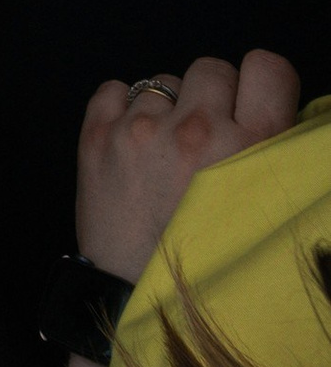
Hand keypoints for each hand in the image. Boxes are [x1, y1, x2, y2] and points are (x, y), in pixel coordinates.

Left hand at [76, 50, 298, 283]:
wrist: (141, 300)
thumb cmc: (209, 259)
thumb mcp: (263, 207)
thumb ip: (268, 151)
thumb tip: (266, 109)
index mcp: (251, 146)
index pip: (268, 66)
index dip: (260, 84)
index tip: (251, 104)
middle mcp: (198, 130)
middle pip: (211, 68)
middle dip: (210, 98)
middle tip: (204, 140)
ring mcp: (143, 130)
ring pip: (161, 81)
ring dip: (166, 109)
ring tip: (164, 155)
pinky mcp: (97, 136)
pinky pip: (113, 88)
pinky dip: (121, 109)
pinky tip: (131, 146)